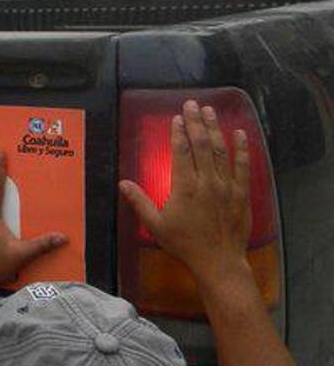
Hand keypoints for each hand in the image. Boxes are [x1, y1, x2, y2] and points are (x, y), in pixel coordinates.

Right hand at [119, 100, 252, 293]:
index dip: (178, 132)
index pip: (181, 151)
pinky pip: (242, 165)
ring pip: (221, 150)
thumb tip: (122, 183)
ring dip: (215, 128)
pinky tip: (239, 133)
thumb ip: (139, 201)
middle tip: (192, 104)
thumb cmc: (184, 244)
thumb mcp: (155, 225)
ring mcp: (226, 185)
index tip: (177, 118)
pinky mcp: (241, 192)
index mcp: (184, 186)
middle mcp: (207, 181)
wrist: (218, 261)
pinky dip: (241, 148)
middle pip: (202, 144)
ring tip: (210, 111)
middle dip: (196, 122)